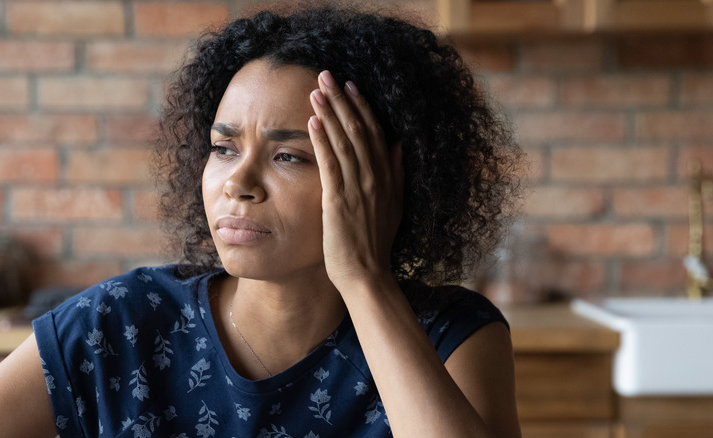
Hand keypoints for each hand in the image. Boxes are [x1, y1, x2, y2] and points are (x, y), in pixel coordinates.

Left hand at [307, 70, 403, 290]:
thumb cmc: (375, 244)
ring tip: (317, 89)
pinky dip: (322, 140)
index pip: (375, 134)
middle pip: (359, 130)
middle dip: (343, 100)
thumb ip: (397, 175)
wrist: (367, 275)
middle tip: (327, 75)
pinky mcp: (339, 201)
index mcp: (387, 178)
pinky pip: (331, 163)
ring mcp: (357, 188)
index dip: (362, 107)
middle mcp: (375, 178)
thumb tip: (399, 146)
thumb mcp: (394, 207)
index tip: (351, 86)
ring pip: (344, 141)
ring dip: (330, 113)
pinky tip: (312, 121)